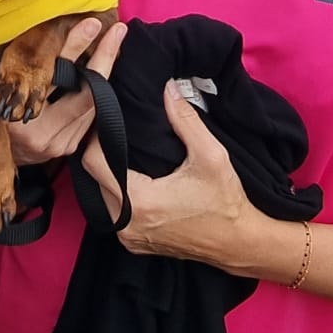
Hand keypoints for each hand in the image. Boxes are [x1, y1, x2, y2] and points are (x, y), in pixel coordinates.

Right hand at [0, 18, 127, 169]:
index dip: (73, 47)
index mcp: (14, 117)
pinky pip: (91, 114)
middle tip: (117, 29)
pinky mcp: (68, 146)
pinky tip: (105, 65)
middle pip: (84, 92)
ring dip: (105, 71)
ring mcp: (57, 144)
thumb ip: (10, 65)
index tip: (90, 23)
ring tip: (115, 40)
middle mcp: (40, 135)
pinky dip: (99, 88)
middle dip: (103, 57)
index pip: (52, 76)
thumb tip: (32, 24)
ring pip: (93, 104)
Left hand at [80, 81, 256, 268]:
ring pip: (101, 196)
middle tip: (113, 130)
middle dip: (100, 153)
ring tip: (121, 151)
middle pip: (93, 179)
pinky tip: (132, 178)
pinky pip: (114, 212)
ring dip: (107, 174)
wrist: (238, 242)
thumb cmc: (226, 202)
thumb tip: (168, 89)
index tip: (106, 120)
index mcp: (139, 202)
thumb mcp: (211, 155)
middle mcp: (126, 224)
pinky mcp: (134, 244)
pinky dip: (118, 194)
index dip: (96, 138)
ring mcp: (129, 237)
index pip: (93, 162)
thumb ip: (185, 120)